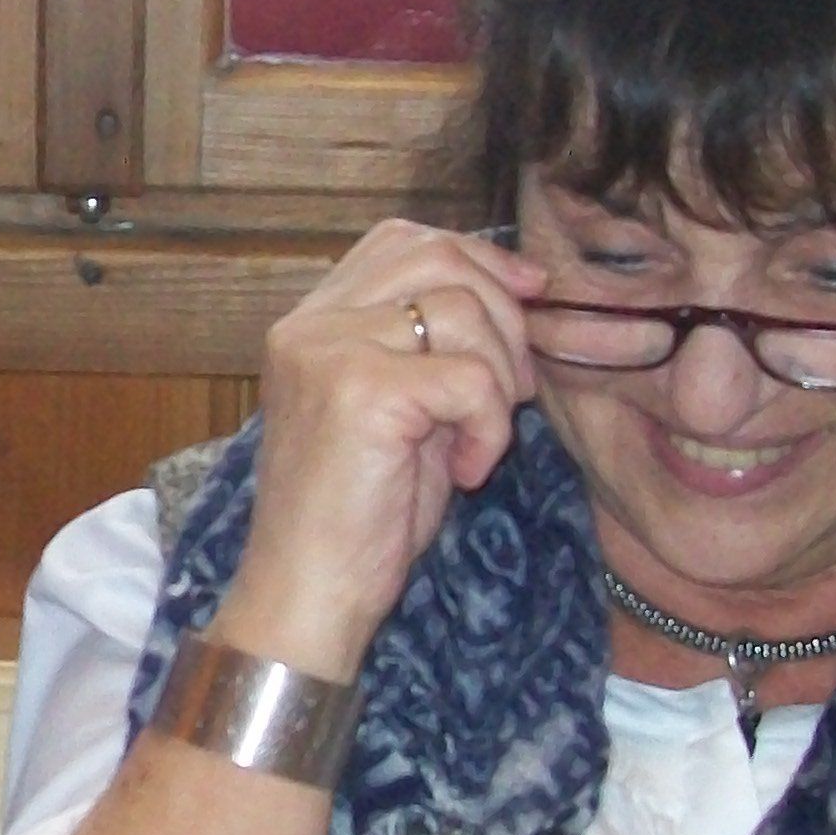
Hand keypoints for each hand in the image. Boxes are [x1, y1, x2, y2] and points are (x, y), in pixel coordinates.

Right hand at [213, 221, 545, 681]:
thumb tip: (518, 288)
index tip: (526, 296)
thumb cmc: (358, 518)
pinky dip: (490, 427)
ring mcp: (327, 352)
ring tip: (479, 440)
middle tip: (512, 391)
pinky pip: (470, 378)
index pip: (402, 240)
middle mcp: (309, 325)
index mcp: (311, 322)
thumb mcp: (400, 409)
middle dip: (504, 317)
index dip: (477, 257)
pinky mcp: (359, 392)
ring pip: (461, 312)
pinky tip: (467, 472)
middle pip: (439, 259)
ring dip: (499, 379)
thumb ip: (432, 346)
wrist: (309, 594)